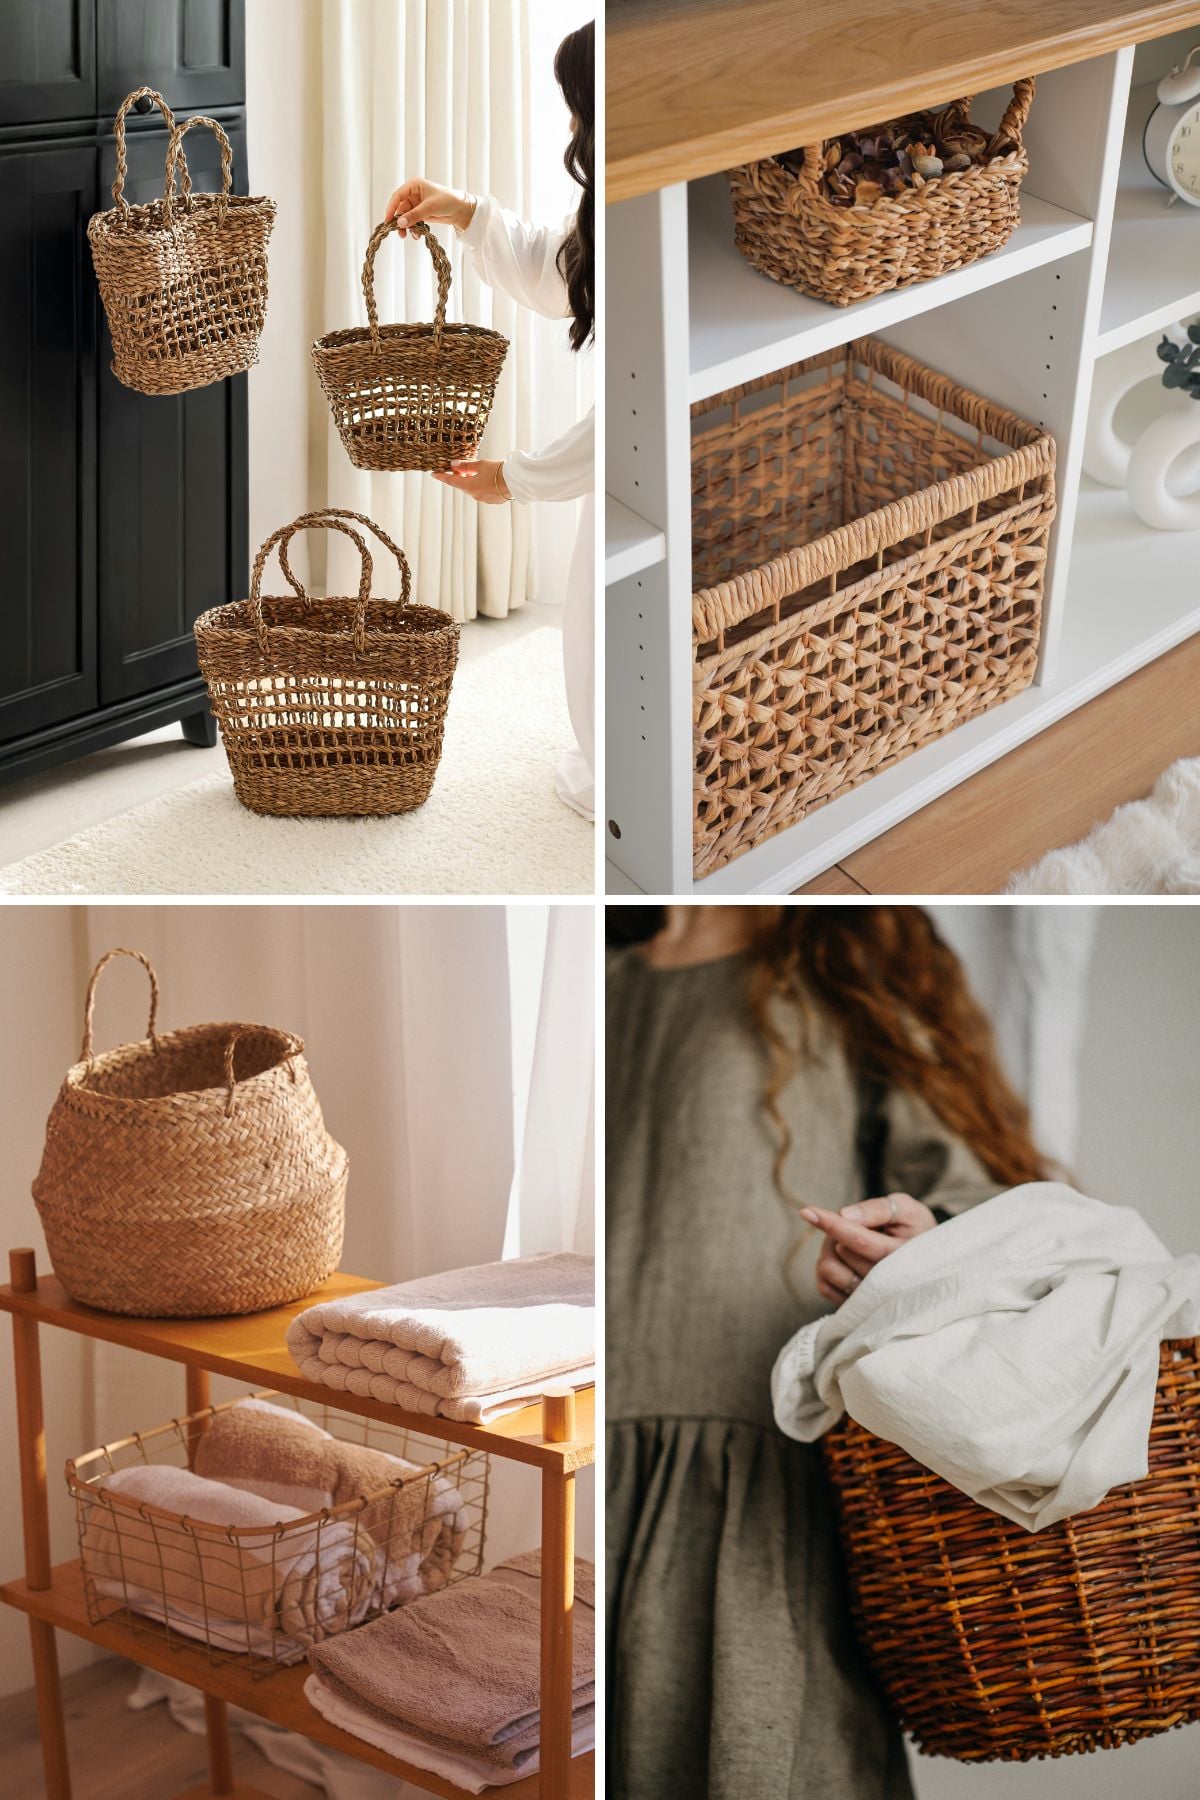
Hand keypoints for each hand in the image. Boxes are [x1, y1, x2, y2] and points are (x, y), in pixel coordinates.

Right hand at [384, 177, 475, 235]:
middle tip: (400, 233)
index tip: (388, 221)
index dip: (391, 208)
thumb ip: (414, 215)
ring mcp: (417, 204)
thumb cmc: (447, 201)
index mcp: (414, 185)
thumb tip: (399, 223)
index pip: (398, 196)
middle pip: (401, 208)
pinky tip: (417, 235)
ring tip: (408, 236)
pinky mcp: (422, 213)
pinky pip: (413, 221)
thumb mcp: (429, 208)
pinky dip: (413, 228)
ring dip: (406, 226)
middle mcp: (414, 194)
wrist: (461, 210)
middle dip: (400, 221)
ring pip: (406, 216)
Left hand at [433, 459, 510, 503]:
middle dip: (459, 476)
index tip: (434, 474)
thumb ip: (466, 465)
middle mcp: (475, 495)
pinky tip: (488, 479)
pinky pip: (483, 492)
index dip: (442, 477)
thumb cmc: (498, 470)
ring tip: (476, 471)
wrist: (516, 481)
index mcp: (470, 487)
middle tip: (458, 467)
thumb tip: (453, 464)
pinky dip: (482, 485)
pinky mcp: (493, 500)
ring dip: (471, 481)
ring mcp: (484, 499)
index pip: (451, 481)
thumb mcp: (480, 465)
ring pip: (473, 489)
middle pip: (463, 485)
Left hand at [801, 1193, 936, 1305]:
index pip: (860, 1240)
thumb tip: (844, 1215)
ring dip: (830, 1249)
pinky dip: (826, 1269)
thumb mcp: (906, 1209)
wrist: (927, 1260)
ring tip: (849, 1242)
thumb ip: (878, 1209)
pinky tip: (844, 1261)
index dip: (833, 1224)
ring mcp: (870, 1300)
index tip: (807, 1211)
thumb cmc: (914, 1229)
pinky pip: (823, 1287)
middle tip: (854, 1225)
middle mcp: (887, 1284)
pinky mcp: (856, 1309)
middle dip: (839, 1231)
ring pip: (828, 1269)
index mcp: (903, 1256)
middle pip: (841, 1252)